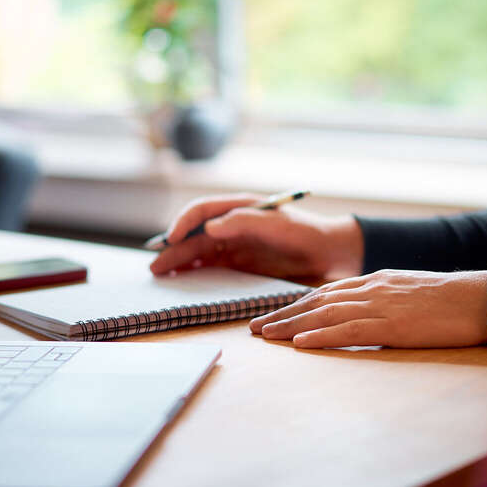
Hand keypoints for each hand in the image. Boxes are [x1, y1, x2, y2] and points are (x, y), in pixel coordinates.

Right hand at [149, 193, 363, 279]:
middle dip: (174, 247)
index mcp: (240, 207)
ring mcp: (235, 244)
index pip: (202, 211)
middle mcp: (233, 224)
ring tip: (160, 274)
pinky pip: (210, 266)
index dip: (183, 223)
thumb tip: (209, 227)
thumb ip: (245, 222)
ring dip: (179, 261)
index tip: (171, 239)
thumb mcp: (279, 225)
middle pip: (195, 234)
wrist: (330, 254)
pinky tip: (181, 279)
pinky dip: (193, 271)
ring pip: (198, 251)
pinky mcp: (240, 263)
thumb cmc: (307, 234)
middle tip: (156, 265)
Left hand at [249, 269, 486, 348]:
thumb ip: (383, 301)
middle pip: (316, 301)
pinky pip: (350, 329)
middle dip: (282, 315)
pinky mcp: (393, 325)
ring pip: (325, 314)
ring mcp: (380, 305)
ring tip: (266, 336)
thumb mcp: (409, 294)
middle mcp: (370, 289)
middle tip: (254, 329)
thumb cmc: (451, 301)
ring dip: (291, 325)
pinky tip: (301, 344)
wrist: (481, 298)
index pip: (325, 292)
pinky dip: (322, 335)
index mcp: (375, 281)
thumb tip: (364, 317)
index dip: (295, 305)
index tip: (273, 316)